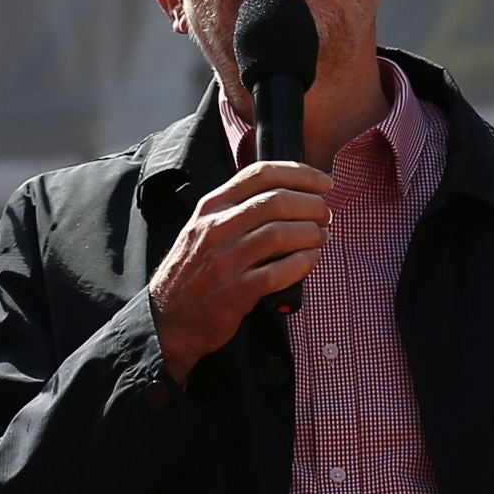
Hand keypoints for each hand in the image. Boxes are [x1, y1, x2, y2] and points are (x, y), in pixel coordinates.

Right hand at [148, 161, 331, 382]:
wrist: (167, 319)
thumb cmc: (193, 273)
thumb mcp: (204, 230)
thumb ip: (237, 210)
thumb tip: (290, 195)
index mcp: (211, 207)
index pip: (260, 174)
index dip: (300, 174)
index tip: (323, 182)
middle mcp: (215, 229)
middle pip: (276, 201)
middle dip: (312, 205)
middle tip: (326, 215)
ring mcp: (224, 260)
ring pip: (281, 233)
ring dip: (311, 234)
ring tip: (321, 238)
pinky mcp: (236, 292)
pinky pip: (280, 271)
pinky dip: (303, 263)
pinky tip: (311, 260)